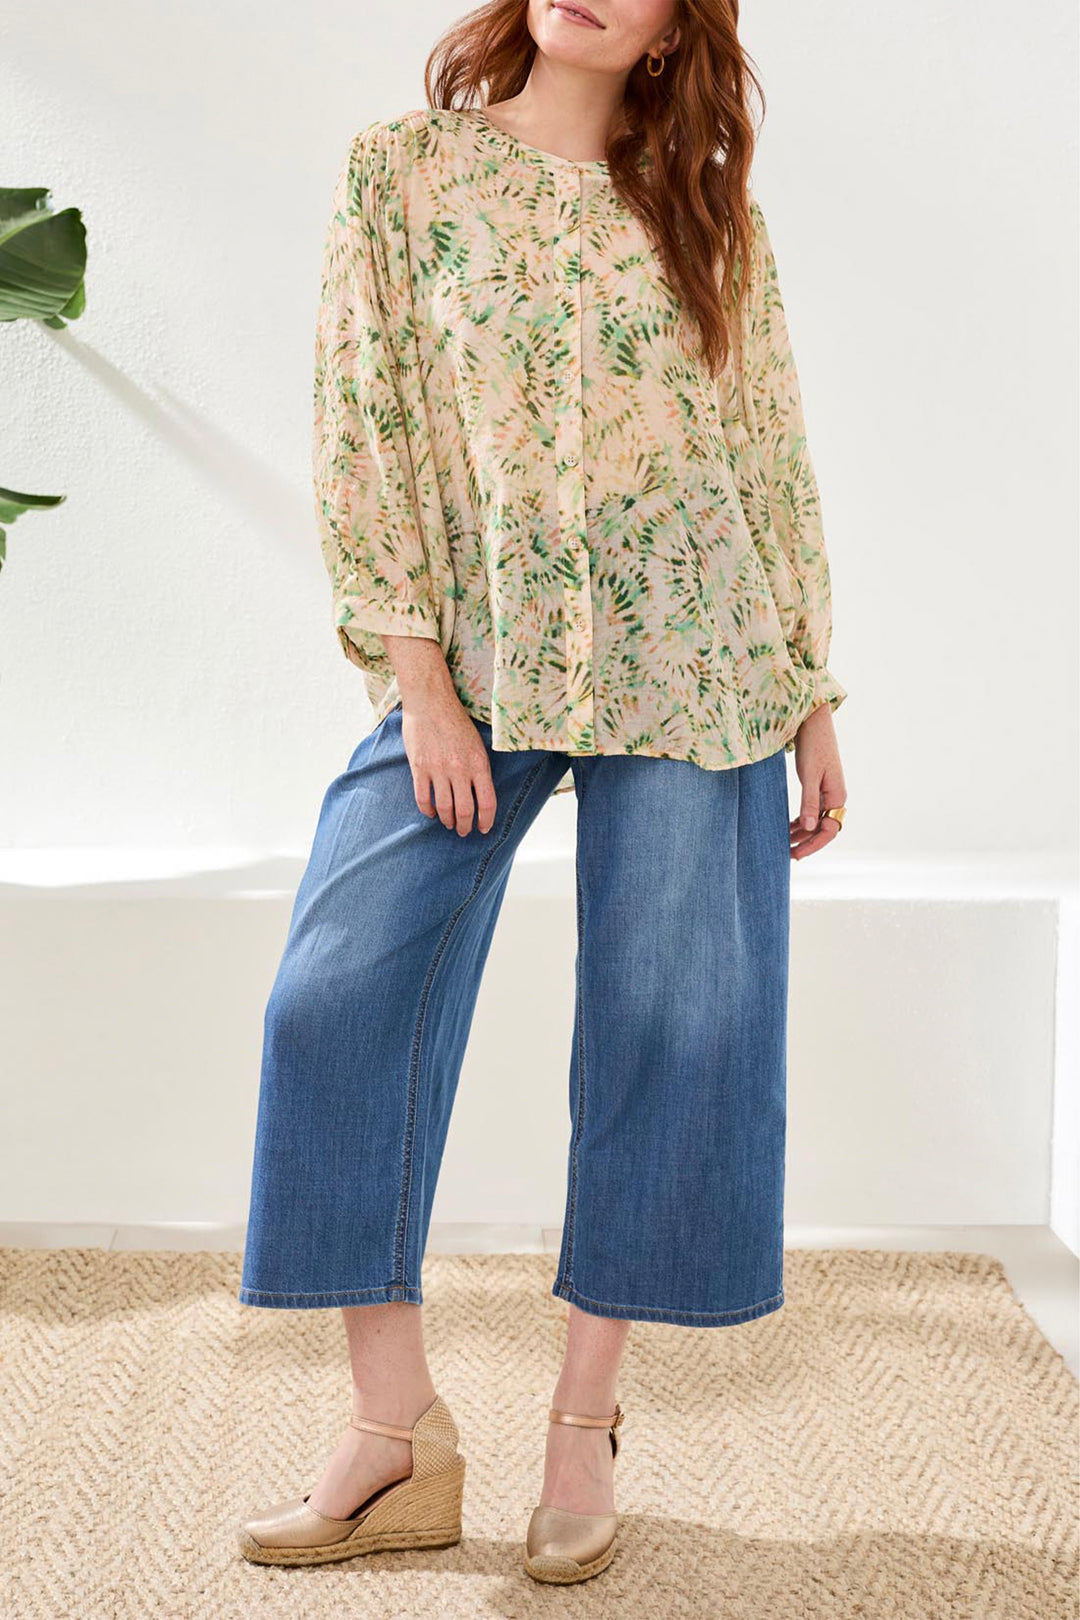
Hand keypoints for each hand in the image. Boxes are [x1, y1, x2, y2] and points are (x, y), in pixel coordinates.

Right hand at [401, 695, 496, 835]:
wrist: (431, 702)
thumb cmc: (456, 722)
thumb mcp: (478, 745)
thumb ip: (479, 770)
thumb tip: (481, 794)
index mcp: (478, 764)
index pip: (487, 803)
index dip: (486, 821)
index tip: (483, 828)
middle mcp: (459, 770)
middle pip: (465, 811)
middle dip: (465, 826)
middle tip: (463, 831)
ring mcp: (438, 770)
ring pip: (444, 808)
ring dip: (447, 821)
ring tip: (448, 824)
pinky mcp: (419, 768)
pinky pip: (423, 798)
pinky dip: (428, 810)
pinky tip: (432, 812)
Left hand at [789, 702, 845, 860]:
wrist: (814, 722)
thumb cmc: (813, 746)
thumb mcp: (809, 775)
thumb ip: (809, 802)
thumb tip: (808, 827)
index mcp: (837, 796)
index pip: (829, 830)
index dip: (812, 845)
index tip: (795, 855)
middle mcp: (836, 797)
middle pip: (823, 829)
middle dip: (806, 843)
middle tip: (787, 854)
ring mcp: (828, 792)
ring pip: (817, 821)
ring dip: (802, 833)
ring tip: (783, 842)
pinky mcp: (819, 787)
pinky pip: (812, 811)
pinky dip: (801, 821)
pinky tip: (788, 827)